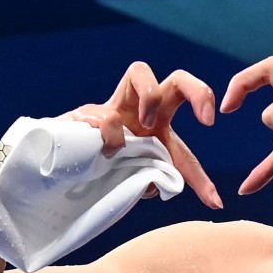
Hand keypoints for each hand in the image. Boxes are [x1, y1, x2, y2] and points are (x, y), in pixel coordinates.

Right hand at [61, 62, 222, 208]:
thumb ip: (150, 183)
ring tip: (144, 126)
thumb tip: (158, 187)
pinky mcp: (86, 113)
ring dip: (150, 96)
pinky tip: (104, 152)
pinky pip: (104, 115)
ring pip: (140, 71)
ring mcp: (113, 108)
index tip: (215, 201)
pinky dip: (109, 134)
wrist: (56, 169)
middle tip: (206, 120)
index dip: (201, 180)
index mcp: (156, 134)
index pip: (185, 153)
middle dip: (198, 90)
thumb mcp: (132, 183)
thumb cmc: (100, 173)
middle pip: (177, 81)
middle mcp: (139, 113)